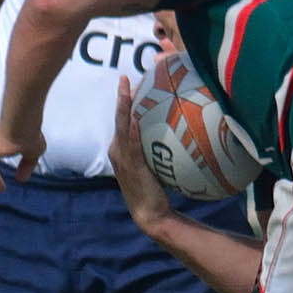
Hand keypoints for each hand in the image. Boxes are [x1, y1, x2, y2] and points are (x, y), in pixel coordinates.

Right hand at [108, 80, 176, 232]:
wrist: (150, 214)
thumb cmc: (155, 189)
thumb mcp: (154, 164)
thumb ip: (157, 148)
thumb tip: (175, 130)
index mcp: (120, 148)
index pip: (122, 120)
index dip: (124, 101)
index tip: (129, 82)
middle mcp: (117, 150)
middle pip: (118, 118)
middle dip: (122, 98)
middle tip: (125, 78)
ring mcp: (122, 158)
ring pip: (121, 126)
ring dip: (124, 107)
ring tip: (127, 89)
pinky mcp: (131, 166)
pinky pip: (131, 144)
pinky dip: (132, 131)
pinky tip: (135, 118)